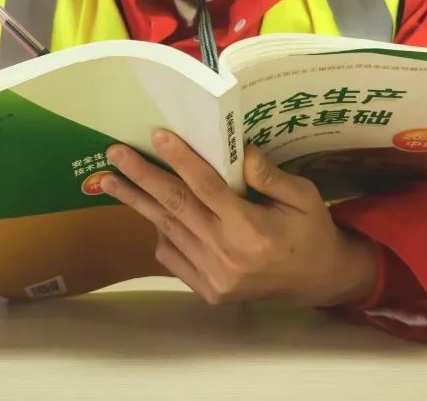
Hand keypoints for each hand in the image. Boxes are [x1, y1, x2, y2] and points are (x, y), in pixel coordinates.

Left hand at [100, 129, 377, 307]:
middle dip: (142, 177)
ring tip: (111, 180)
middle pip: (176, 206)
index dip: (181, 160)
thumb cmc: (309, 231)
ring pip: (167, 230)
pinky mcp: (207, 290)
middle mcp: (227, 255)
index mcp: (252, 229)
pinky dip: (160, 231)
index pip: (208, 187)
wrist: (316, 281)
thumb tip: (239, 149)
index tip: (157, 136)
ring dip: (138, 202)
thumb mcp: (303, 196)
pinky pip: (172, 256)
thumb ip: (270, 175)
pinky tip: (150, 211)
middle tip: (114, 154)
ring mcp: (214, 276)